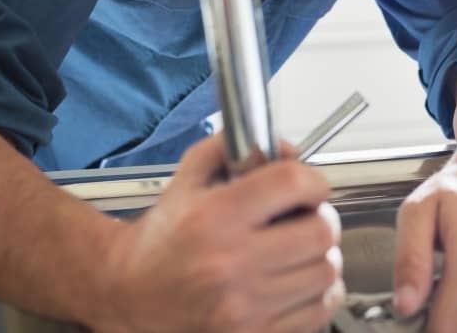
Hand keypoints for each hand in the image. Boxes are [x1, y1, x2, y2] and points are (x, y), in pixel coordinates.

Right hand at [96, 134, 344, 332]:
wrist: (130, 294)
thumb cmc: (163, 236)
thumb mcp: (188, 177)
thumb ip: (233, 148)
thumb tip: (287, 149)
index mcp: (215, 217)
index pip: (293, 184)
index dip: (313, 179)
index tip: (310, 186)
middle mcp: (230, 263)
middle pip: (321, 230)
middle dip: (321, 217)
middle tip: (306, 218)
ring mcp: (243, 306)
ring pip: (326, 270)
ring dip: (322, 255)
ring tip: (300, 250)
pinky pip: (320, 308)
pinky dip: (319, 291)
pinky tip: (298, 280)